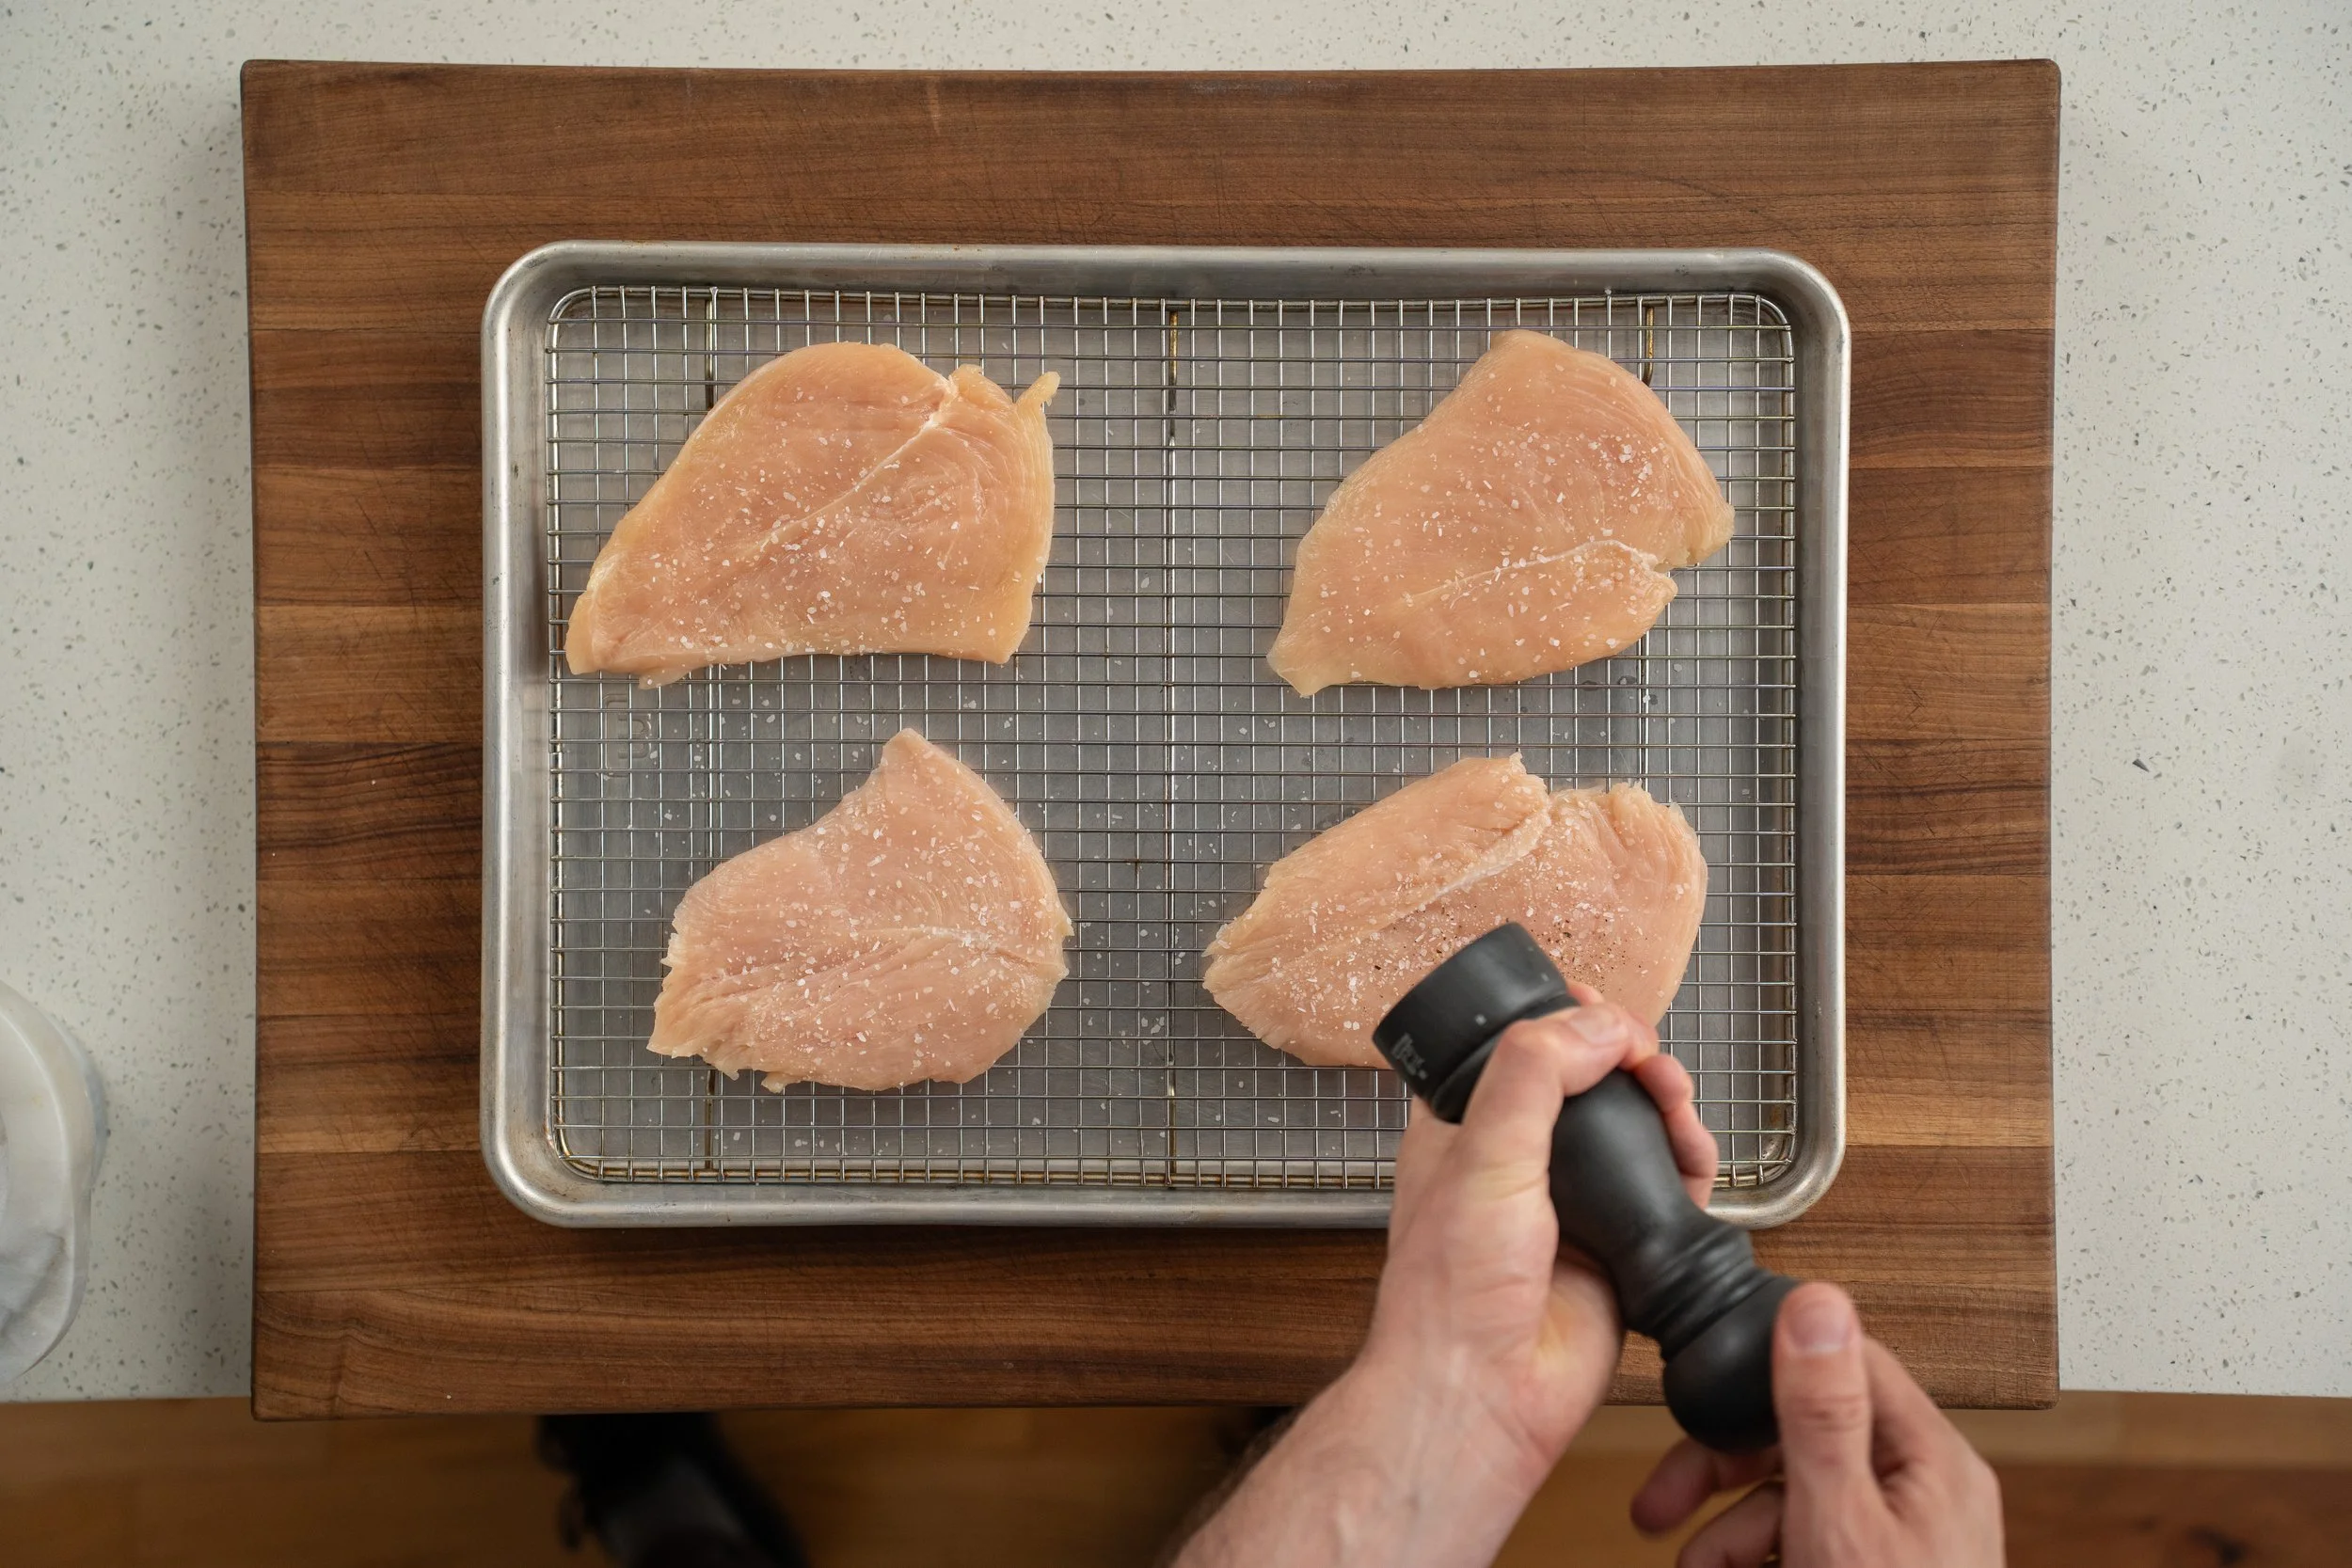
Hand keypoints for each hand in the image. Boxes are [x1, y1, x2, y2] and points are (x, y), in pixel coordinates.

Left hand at [1355, 989, 1719, 1507]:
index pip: (1518, 1050)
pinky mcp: (1616, 1249)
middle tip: (1651, 1063)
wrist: (1484, 1395)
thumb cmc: (1450, 1292)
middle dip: (1630, 1061)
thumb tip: (1598, 1026)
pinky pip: (1666, 1192)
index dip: (1563, 1024)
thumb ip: (1534, 1076)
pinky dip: (1692, 1166)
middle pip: (1589, 1084)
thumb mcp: (1483, 1156)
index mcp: (1465, 1130)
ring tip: (1678, 1104)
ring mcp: (1570, 1207)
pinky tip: (1697, 1158)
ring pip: (1633, 1133)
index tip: (1602, 1015)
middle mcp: (1517, 1163)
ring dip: (1666, 1107)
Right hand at [1630, 1283, 2004, 1566]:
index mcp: (1930, 1463)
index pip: (1850, 1364)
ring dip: (1727, 1532)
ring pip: (1792, 1499)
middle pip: (1805, 1437)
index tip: (1707, 1376)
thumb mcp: (1839, 1523)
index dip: (1770, 1365)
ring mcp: (1898, 1542)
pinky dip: (1753, 1560)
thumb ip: (1821, 1416)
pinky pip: (1801, 1545)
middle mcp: (1921, 1494)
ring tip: (1689, 1566)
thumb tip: (1817, 1303)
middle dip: (1722, 1469)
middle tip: (1661, 1499)